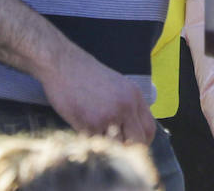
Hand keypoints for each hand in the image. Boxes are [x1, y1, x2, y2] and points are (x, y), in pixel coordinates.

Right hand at [39, 49, 155, 143]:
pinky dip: (90, 140)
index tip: (133, 146)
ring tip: (96, 132)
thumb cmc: (87, 76)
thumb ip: (129, 107)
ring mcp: (109, 116)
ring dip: (107, 145)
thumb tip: (134, 132)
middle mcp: (126, 107)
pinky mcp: (90, 123)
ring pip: (116, 146)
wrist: (64, 65)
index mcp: (135, 97)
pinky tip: (83, 126)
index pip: (149, 129)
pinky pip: (95, 142)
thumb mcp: (118, 86)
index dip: (143, 142)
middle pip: (137, 141)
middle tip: (116, 148)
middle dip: (127, 148)